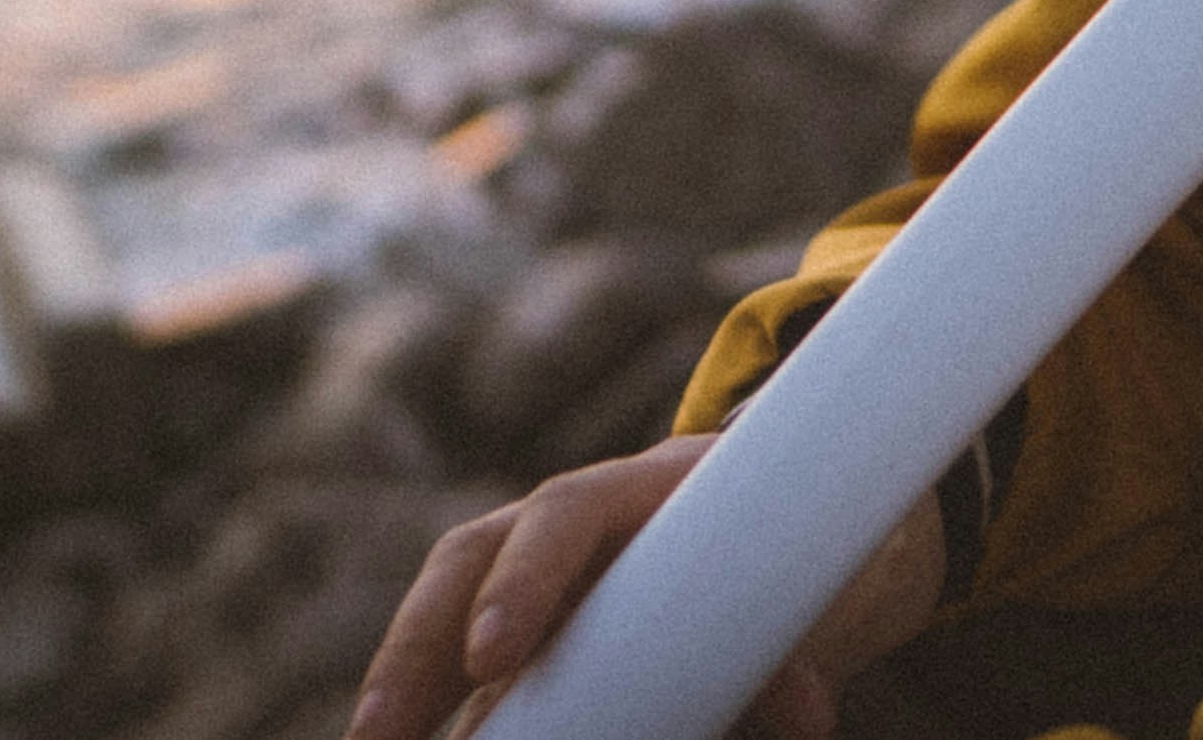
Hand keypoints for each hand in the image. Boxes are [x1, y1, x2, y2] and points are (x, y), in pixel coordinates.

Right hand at [347, 431, 946, 739]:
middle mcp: (576, 518)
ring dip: (406, 680)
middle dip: (418, 645)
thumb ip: (797, 650)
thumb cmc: (806, 544)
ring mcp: (545, 565)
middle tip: (385, 729)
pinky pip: (475, 657)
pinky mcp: (537, 620)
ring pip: (452, 604)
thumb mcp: (817, 581)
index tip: (491, 656)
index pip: (565, 515)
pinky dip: (444, 704)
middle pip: (471, 558)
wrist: (807, 511)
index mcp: (646, 486)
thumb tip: (802, 715)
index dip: (524, 580)